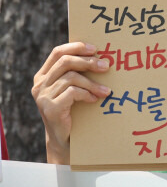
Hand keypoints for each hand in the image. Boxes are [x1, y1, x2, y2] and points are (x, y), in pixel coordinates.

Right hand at [32, 42, 110, 163]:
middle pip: (65, 62)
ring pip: (71, 78)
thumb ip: (78, 73)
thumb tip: (102, 57)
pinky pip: (72, 93)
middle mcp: (40, 84)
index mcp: (44, 75)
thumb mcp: (72, 89)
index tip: (95, 48)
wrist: (64, 140)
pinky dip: (87, 94)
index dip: (76, 47)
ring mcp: (43, 96)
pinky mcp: (50, 108)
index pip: (57, 52)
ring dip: (92, 83)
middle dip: (88, 62)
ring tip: (106, 90)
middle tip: (106, 66)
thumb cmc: (73, 110)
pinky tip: (94, 99)